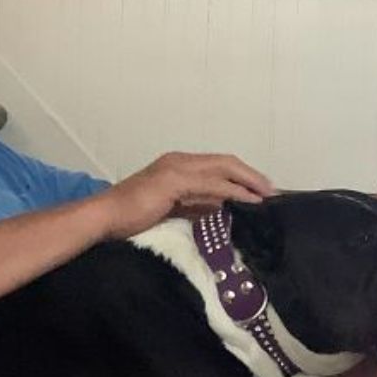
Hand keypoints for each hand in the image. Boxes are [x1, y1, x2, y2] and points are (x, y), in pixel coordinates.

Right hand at [101, 152, 274, 239]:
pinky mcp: (174, 181)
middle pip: (225, 161)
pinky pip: (213, 184)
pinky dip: (234, 191)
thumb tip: (220, 206)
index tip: (260, 189)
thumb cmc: (130, 215)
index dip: (241, 174)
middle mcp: (179, 160)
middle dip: (251, 174)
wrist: (104, 216)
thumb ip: (194, 203)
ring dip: (249, 181)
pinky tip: (249, 200)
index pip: (217, 164)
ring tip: (267, 194)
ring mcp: (176, 167)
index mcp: (177, 164)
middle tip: (272, 190)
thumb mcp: (171, 207)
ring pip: (223, 168)